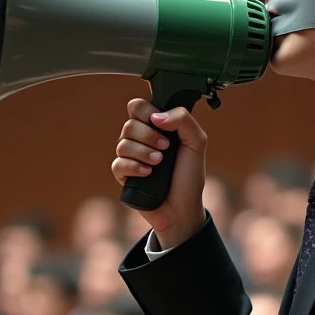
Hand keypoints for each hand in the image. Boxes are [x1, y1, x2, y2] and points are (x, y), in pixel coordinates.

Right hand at [112, 98, 206, 248]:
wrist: (183, 208)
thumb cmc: (190, 175)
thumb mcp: (197, 142)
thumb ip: (183, 120)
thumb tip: (156, 116)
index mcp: (156, 127)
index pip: (138, 106)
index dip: (146, 112)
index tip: (162, 125)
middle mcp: (141, 139)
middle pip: (129, 124)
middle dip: (148, 135)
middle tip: (165, 147)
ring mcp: (130, 157)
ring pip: (122, 143)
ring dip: (143, 152)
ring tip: (158, 163)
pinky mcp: (123, 175)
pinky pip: (117, 164)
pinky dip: (134, 167)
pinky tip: (148, 173)